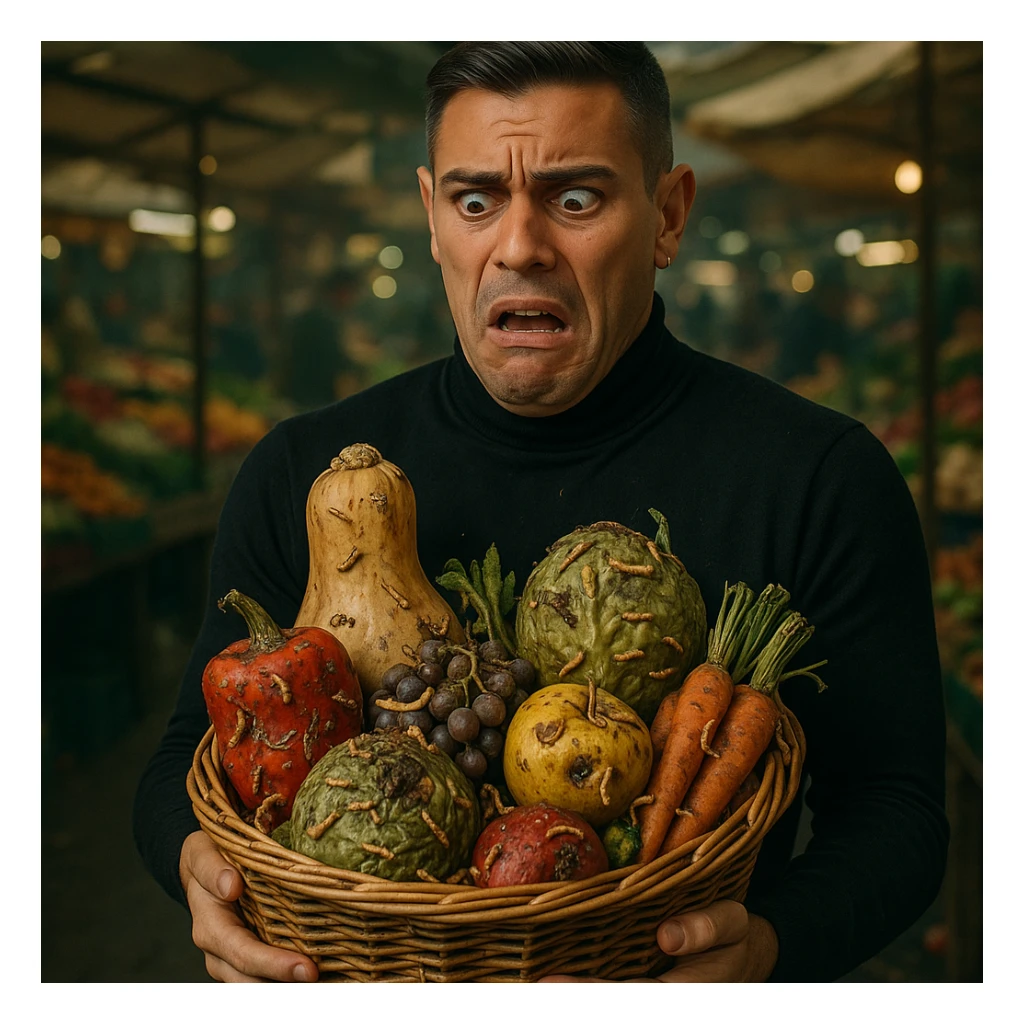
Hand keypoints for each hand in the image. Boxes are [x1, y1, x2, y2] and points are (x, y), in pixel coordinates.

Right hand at [180, 830, 318, 982]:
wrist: (202, 870)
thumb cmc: (206, 859)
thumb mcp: (203, 854)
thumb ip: (213, 869)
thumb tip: (230, 886)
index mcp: (210, 927)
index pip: (243, 953)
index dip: (274, 964)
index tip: (307, 968)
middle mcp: (220, 951)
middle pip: (253, 979)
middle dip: (287, 982)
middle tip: (324, 978)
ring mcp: (233, 959)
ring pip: (259, 984)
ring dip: (288, 984)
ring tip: (326, 981)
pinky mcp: (248, 957)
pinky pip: (266, 976)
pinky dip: (287, 978)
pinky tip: (318, 975)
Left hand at [539, 900, 776, 982]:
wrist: (744, 962)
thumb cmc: (734, 939)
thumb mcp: (733, 925)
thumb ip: (708, 928)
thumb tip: (668, 935)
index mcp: (684, 993)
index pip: (634, 999)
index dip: (591, 996)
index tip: (550, 986)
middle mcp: (663, 1001)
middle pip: (615, 1006)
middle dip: (571, 1001)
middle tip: (529, 990)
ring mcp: (651, 1000)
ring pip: (613, 1004)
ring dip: (572, 999)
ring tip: (529, 990)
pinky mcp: (641, 996)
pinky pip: (614, 995)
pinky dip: (582, 991)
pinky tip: (549, 987)